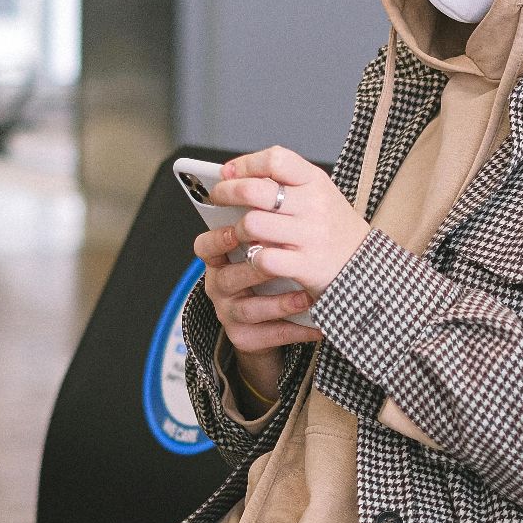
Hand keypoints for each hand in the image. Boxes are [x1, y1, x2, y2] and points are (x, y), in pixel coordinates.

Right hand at [195, 222, 320, 406]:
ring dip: (278, 304)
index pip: (205, 246)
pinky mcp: (245, 338)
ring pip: (248, 309)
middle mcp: (219, 285)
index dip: (218, 239)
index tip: (238, 231)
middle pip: (228, 277)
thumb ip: (265, 218)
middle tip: (280, 260)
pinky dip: (294, 330)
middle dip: (254, 270)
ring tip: (305, 296)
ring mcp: (230, 313)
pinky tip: (317, 324)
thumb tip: (275, 184)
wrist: (278, 312)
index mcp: (219, 257)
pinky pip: (268, 336)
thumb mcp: (265, 241)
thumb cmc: (275, 266)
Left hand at [210, 146, 371, 296]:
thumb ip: (287, 185)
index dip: (246, 163)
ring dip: (237, 230)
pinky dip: (251, 258)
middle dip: (227, 193)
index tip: (229, 172)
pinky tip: (253, 256)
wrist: (366, 268)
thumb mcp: (320, 196)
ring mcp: (310, 235)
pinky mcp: (305, 265)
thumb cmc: (334, 230)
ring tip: (239, 233)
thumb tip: (236, 177)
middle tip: (218, 198)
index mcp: (316, 182)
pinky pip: (263, 257)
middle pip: (255, 191)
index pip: (276, 159)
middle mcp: (314, 205)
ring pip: (252, 224)